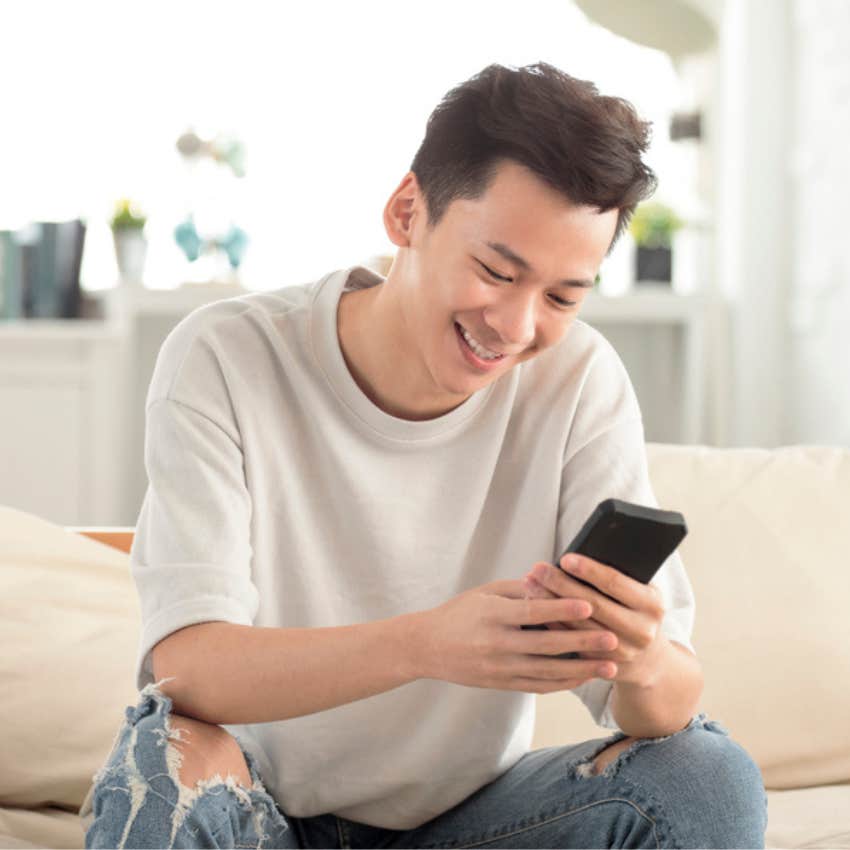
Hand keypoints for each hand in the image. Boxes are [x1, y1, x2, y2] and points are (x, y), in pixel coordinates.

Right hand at [412, 578, 620, 693]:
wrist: (428, 648)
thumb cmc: (459, 613)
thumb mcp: (485, 592)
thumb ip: (520, 589)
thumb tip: (553, 583)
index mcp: (492, 616)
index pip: (533, 613)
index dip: (561, 609)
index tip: (588, 604)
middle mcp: (497, 645)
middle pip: (547, 645)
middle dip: (582, 643)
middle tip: (612, 639)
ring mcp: (501, 668)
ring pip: (548, 672)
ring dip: (581, 670)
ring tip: (609, 666)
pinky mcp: (503, 684)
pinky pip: (539, 686)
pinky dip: (563, 683)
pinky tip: (584, 677)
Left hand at [522, 554, 667, 685]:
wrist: (648, 658)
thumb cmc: (635, 610)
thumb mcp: (638, 591)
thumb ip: (617, 577)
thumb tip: (575, 556)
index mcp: (652, 604)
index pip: (615, 583)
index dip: (588, 570)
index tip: (564, 558)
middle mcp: (642, 630)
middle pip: (593, 604)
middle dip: (561, 584)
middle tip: (537, 569)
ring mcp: (623, 652)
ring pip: (578, 625)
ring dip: (550, 603)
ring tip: (530, 584)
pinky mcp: (603, 666)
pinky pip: (572, 642)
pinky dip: (551, 624)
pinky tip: (534, 608)